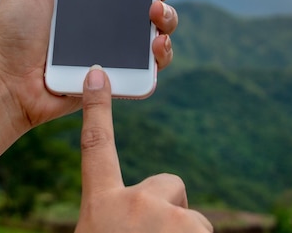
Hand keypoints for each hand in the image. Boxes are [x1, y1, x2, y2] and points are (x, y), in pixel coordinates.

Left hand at [0, 0, 191, 129]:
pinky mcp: (118, 74)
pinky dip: (162, 55)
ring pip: (159, 28)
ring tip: (154, 10)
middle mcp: (109, 15)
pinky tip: (156, 44)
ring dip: (169, 16)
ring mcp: (116, 45)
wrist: (6, 76)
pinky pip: (151, 66)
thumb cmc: (13, 25)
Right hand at [75, 66, 212, 232]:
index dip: (97, 108)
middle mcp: (134, 204)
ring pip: (190, 218)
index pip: (97, 145)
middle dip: (169, 208)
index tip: (96, 75)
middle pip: (167, 183)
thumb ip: (113, 216)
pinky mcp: (195, 229)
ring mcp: (168, 217)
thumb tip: (132, 217)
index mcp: (101, 204)